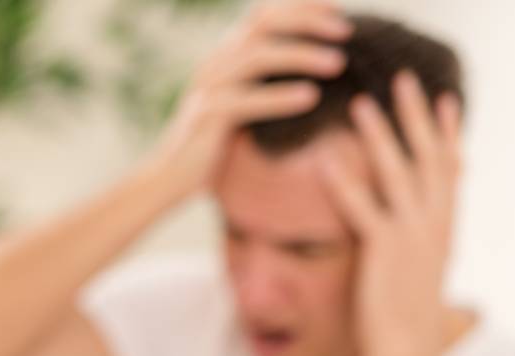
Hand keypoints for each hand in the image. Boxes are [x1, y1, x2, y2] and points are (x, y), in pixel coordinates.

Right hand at [152, 1, 350, 195]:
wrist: (168, 179)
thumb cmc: (211, 144)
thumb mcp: (239, 103)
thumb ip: (263, 79)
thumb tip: (310, 63)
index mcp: (224, 56)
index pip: (264, 14)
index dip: (302, 6)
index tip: (339, 10)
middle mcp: (214, 63)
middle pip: (264, 23)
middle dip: (308, 21)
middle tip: (346, 30)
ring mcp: (208, 88)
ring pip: (258, 56)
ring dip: (301, 55)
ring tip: (337, 63)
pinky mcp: (206, 116)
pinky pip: (247, 100)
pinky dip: (281, 96)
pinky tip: (310, 97)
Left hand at [317, 71, 462, 355]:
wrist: (407, 355)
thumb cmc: (407, 325)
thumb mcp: (419, 279)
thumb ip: (416, 252)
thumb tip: (411, 244)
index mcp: (444, 230)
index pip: (450, 171)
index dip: (447, 134)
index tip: (444, 103)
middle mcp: (434, 226)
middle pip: (429, 156)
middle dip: (417, 116)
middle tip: (404, 81)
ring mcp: (412, 235)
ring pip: (397, 171)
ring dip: (379, 134)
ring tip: (362, 103)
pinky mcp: (384, 250)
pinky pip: (363, 208)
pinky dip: (345, 183)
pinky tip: (327, 160)